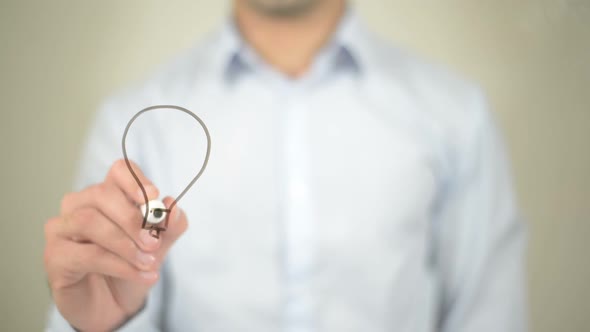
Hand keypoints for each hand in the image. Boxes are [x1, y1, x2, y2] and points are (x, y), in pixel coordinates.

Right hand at [44, 160, 187, 330]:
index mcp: (107, 196)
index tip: (153, 197)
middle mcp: (79, 206)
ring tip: (148, 262)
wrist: (113, 306)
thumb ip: (168, 227)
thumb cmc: (130, 267)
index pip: (118, 171)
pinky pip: (87, 254)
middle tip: (154, 242)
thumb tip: (172, 206)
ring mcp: (62, 229)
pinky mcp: (54, 256)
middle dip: (132, 218)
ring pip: (89, 221)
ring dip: (125, 244)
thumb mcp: (158, 247)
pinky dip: (119, 265)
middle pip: (102, 194)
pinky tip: (139, 274)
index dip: (135, 180)